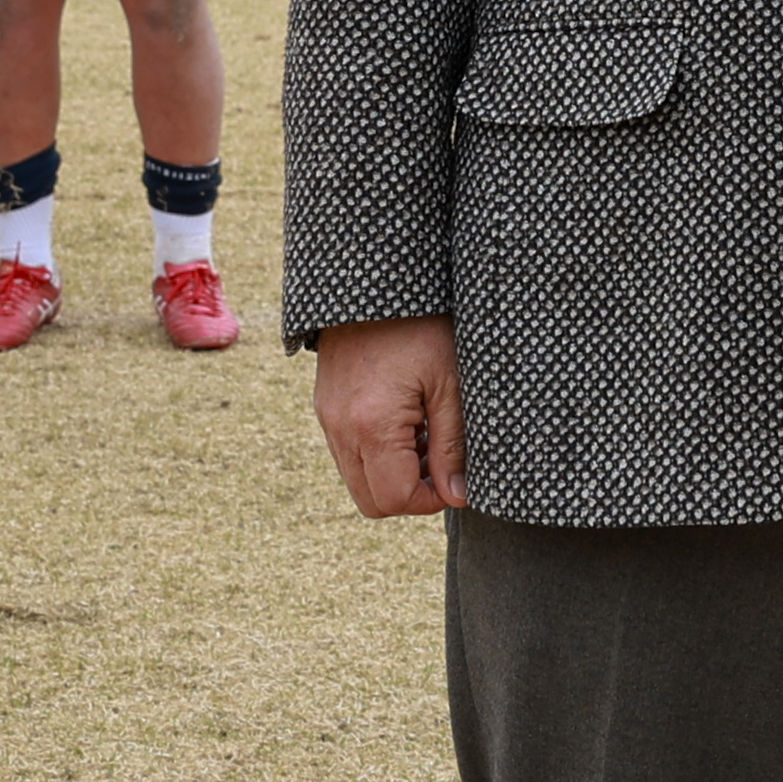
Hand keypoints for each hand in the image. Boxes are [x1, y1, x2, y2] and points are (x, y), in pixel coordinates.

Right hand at [315, 318, 465, 515]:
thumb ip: (453, 446)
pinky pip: (348, 453)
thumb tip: (457, 495)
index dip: (431, 500)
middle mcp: (341, 427)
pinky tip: (406, 423)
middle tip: (442, 463)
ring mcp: (328, 418)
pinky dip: (377, 455)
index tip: (455, 478)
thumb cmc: (422, 325)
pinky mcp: (326, 406)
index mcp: (372, 425)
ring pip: (357, 480)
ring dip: (393, 475)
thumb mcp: (451, 384)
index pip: (395, 499)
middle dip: (410, 494)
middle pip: (371, 502)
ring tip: (426, 437)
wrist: (376, 279)